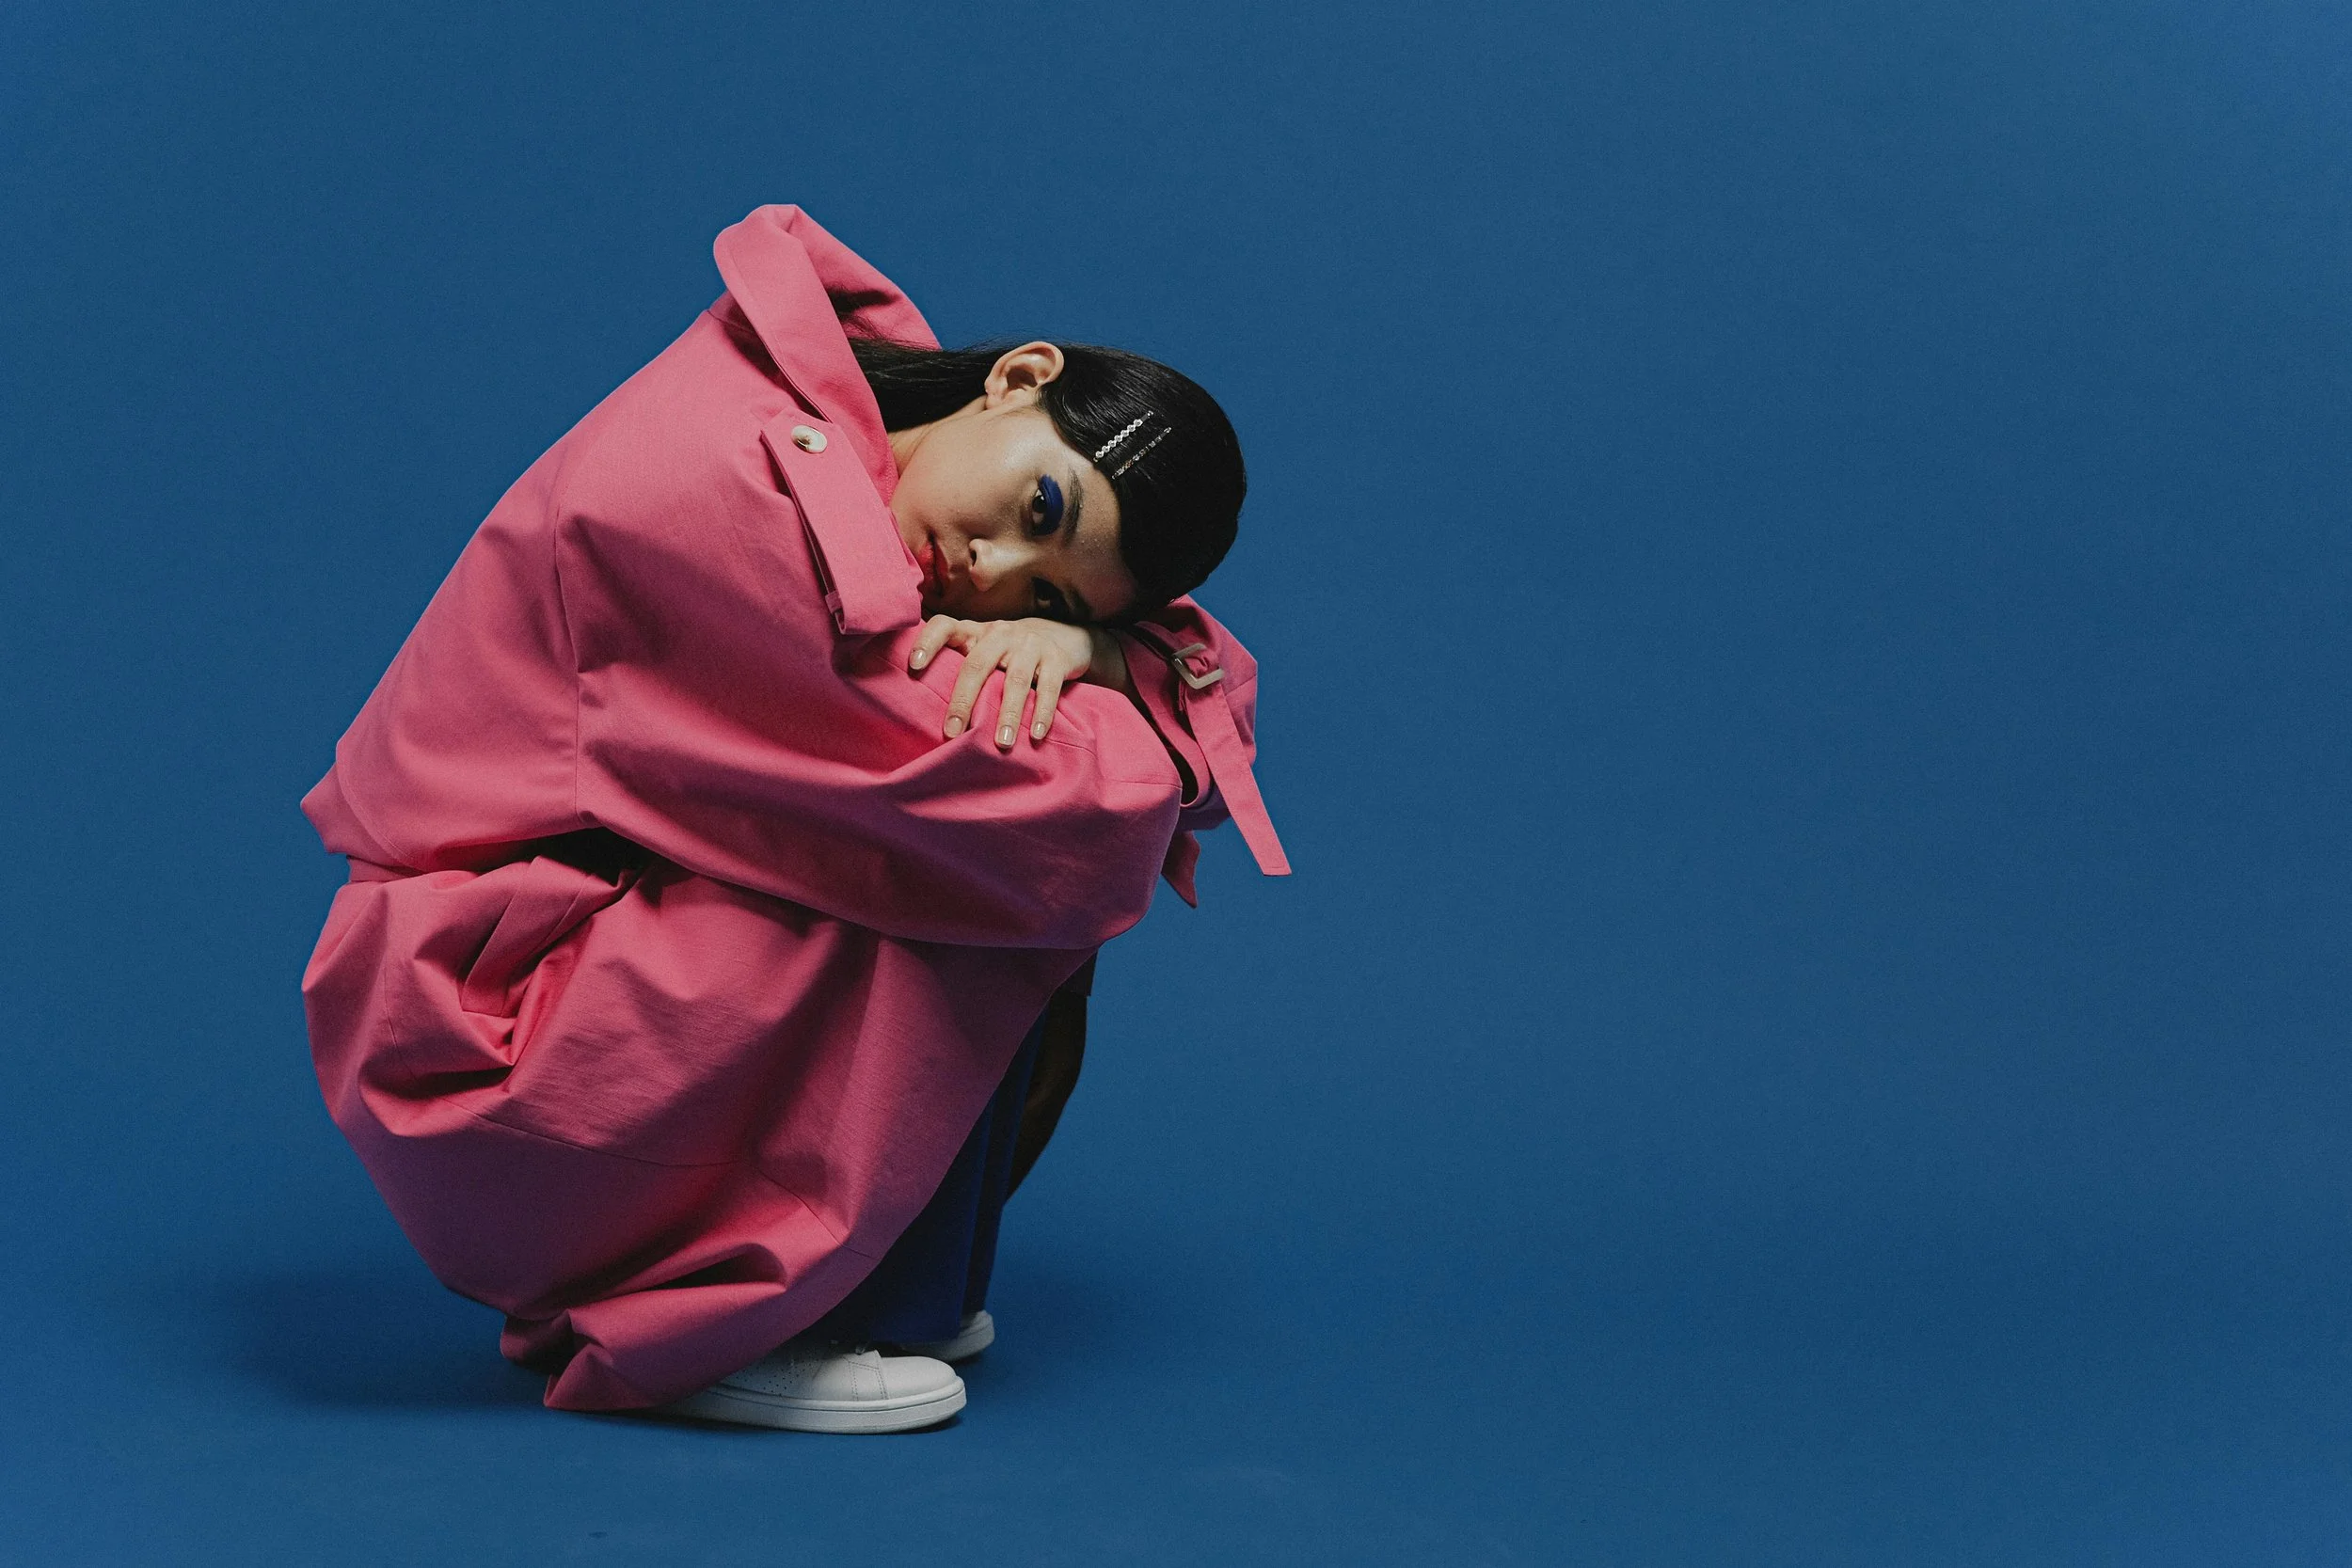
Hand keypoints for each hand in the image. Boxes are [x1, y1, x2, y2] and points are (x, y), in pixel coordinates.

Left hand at [909, 615, 1100, 749]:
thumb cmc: (1010, 655)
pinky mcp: (1057, 660)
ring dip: (1007, 714)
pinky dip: (1042, 712)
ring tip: (1001, 743)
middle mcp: (1000, 634)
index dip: (927, 642)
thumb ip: (960, 670)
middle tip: (952, 733)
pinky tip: (1036, 735)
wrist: (1065, 636)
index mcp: (975, 632)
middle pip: (977, 663)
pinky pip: (1048, 688)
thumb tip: (922, 716)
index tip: (914, 666)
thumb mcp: (984, 652)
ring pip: (1015, 680)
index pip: (945, 626)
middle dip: (963, 701)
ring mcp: (1030, 645)